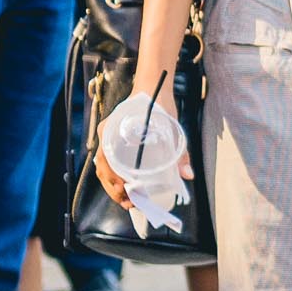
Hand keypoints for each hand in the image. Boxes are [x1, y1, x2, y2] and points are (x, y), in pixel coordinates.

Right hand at [93, 83, 190, 207]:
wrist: (153, 86)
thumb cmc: (159, 105)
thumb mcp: (170, 128)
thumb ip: (179, 152)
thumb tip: (188, 175)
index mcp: (112, 131)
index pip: (106, 163)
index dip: (114, 182)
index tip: (126, 195)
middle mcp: (106, 136)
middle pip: (103, 169)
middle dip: (114, 190)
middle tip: (130, 204)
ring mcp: (109, 139)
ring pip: (104, 168)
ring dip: (113, 186)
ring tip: (129, 200)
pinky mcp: (115, 141)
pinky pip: (110, 162)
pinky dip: (115, 177)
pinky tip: (127, 187)